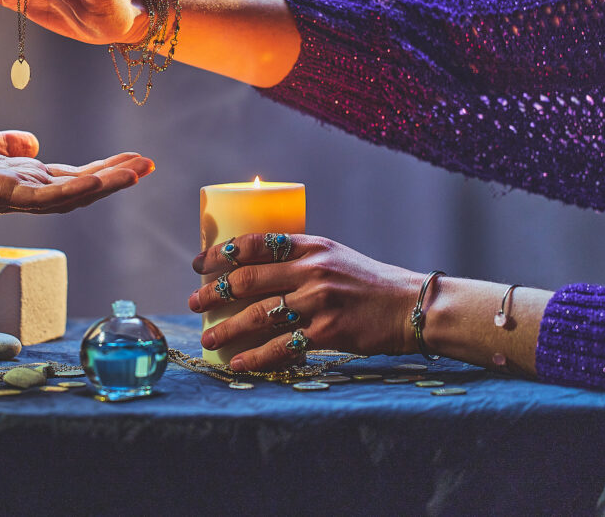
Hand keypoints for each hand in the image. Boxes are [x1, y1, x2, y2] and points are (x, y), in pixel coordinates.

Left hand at [0, 123, 153, 242]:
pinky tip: (98, 180)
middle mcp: (21, 194)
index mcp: (19, 180)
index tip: (134, 158)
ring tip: (137, 171)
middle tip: (149, 165)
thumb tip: (31, 142)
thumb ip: (3, 144)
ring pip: (69, 195)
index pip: (70, 176)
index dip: (103, 170)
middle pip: (78, 188)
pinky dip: (73, 189)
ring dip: (105, 185)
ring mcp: (12, 198)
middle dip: (114, 178)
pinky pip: (43, 197)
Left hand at [189, 234, 421, 371]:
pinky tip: (237, 362)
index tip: (199, 264)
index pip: (254, 243)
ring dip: (227, 328)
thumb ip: (298, 259)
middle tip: (193, 302)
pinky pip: (281, 346)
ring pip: (258, 315)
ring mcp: (318, 302)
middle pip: (248, 279)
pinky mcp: (326, 332)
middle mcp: (311, 271)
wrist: (411, 307)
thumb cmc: (367, 283)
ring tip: (208, 337)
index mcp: (310, 246)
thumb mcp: (334, 257)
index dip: (220, 253)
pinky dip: (255, 356)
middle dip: (213, 292)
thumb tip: (251, 268)